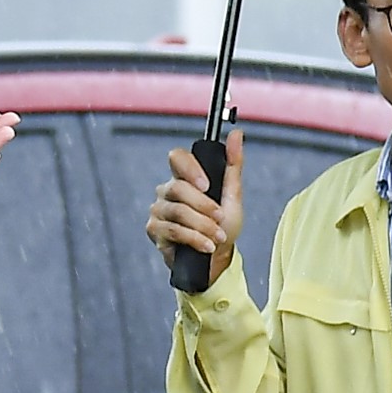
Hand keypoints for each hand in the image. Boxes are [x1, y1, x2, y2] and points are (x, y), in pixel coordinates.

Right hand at [146, 130, 242, 283]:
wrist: (217, 257)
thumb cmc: (223, 224)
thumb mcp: (232, 194)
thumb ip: (233, 164)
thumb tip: (236, 135)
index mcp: (183, 177)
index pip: (177, 158)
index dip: (190, 169)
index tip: (207, 185)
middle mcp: (167, 190)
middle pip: (179, 189)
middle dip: (204, 206)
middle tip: (220, 218)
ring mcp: (158, 210)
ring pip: (178, 212)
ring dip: (202, 226)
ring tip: (217, 236)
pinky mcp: (155, 230)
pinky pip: (173, 230)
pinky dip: (194, 238)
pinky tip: (207, 245)